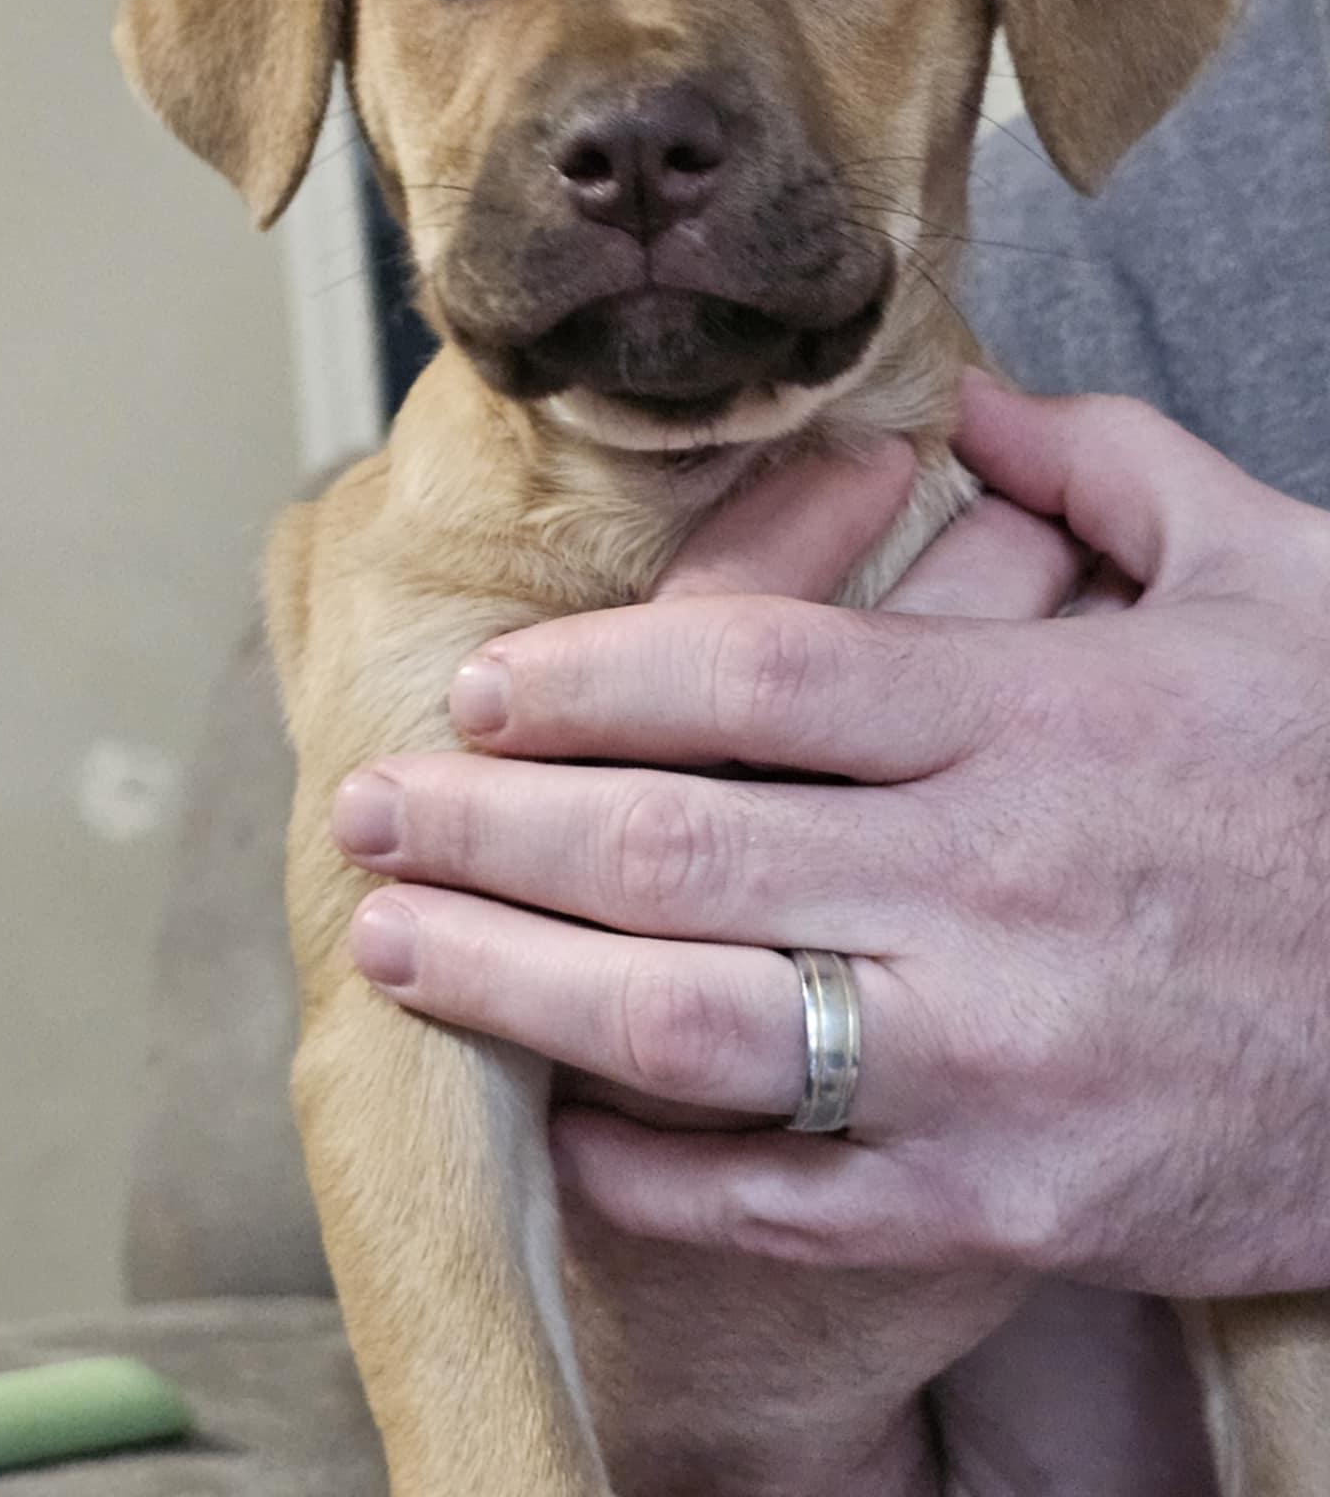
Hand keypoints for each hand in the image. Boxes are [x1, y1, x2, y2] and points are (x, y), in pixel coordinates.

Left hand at [333, 373, 1329, 1297]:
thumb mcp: (1278, 584)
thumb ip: (1112, 471)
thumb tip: (969, 409)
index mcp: (1039, 718)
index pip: (755, 676)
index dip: (591, 677)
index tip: (486, 688)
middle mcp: (997, 881)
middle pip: (679, 841)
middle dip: (489, 825)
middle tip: (371, 808)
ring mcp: (1001, 1055)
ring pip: (698, 1021)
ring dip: (517, 984)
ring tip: (397, 948)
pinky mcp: (1019, 1200)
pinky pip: (791, 1195)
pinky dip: (656, 1166)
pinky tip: (565, 1119)